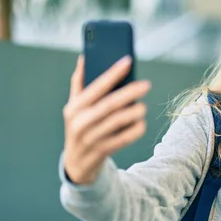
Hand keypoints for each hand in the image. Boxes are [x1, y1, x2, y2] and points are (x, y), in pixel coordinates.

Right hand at [63, 55, 150, 184]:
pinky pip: (123, 139)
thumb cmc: (79, 126)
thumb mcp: (74, 107)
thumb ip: (79, 83)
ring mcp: (91, 138)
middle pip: (109, 104)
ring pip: (117, 122)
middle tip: (146, 85)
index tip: (128, 61)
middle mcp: (80, 122)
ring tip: (143, 107)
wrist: (75, 163)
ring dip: (134, 113)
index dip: (112, 73)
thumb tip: (84, 57)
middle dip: (129, 93)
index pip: (95, 87)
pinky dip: (135, 130)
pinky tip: (141, 124)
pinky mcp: (102, 152)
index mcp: (74, 108)